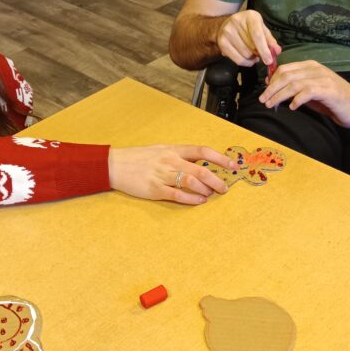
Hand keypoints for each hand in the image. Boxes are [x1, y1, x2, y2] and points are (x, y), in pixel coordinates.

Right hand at [107, 145, 236, 204]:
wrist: (115, 165)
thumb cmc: (140, 157)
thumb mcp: (161, 150)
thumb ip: (180, 156)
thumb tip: (201, 161)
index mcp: (173, 150)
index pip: (202, 151)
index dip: (220, 158)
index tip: (233, 165)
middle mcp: (170, 161)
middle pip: (201, 169)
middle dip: (217, 179)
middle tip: (225, 187)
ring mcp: (163, 175)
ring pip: (191, 181)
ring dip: (205, 189)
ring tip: (211, 194)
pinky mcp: (155, 189)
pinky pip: (177, 195)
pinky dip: (191, 199)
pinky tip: (199, 201)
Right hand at [216, 10, 279, 66]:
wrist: (227, 24)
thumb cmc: (248, 27)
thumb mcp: (261, 29)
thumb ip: (270, 40)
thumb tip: (276, 51)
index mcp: (250, 16)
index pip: (257, 35)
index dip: (264, 49)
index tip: (269, 60)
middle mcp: (236, 22)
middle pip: (251, 47)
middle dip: (259, 54)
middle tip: (260, 53)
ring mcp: (227, 32)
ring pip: (245, 55)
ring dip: (252, 58)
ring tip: (253, 54)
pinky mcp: (222, 43)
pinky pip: (237, 60)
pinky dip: (245, 62)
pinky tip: (248, 58)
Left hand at [258, 60, 349, 126]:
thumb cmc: (334, 101)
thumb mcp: (311, 92)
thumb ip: (296, 89)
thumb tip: (275, 90)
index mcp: (311, 66)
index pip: (285, 69)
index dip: (272, 80)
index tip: (265, 91)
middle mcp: (316, 69)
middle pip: (286, 75)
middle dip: (271, 88)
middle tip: (263, 100)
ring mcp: (323, 78)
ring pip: (293, 83)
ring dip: (279, 95)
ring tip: (272, 105)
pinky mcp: (329, 90)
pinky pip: (307, 92)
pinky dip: (296, 100)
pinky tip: (292, 107)